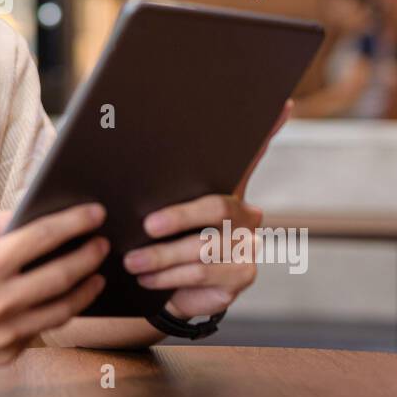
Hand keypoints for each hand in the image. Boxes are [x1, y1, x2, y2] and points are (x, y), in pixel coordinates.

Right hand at [0, 203, 109, 367]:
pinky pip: (40, 330)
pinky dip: (54, 312)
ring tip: (96, 274)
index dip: (74, 222)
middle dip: (89, 255)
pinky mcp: (4, 355)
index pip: (42, 237)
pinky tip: (63, 298)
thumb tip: (40, 214)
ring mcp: (2, 333)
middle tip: (102, 244)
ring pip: (61, 310)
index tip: (95, 213)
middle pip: (62, 276)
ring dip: (85, 289)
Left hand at [123, 100, 291, 318]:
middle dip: (179, 217)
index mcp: (226, 185)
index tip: (281, 102)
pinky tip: (148, 280)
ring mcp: (247, 243)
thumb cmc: (157, 242)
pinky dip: (170, 277)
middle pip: (215, 206)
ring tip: (132, 262)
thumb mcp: (151, 208)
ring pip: (203, 246)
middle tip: (147, 226)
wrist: (167, 293)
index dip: (269, 128)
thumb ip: (148, 181)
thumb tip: (115, 140)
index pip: (252, 152)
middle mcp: (245, 211)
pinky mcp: (243, 274)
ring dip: (162, 256)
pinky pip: (203, 273)